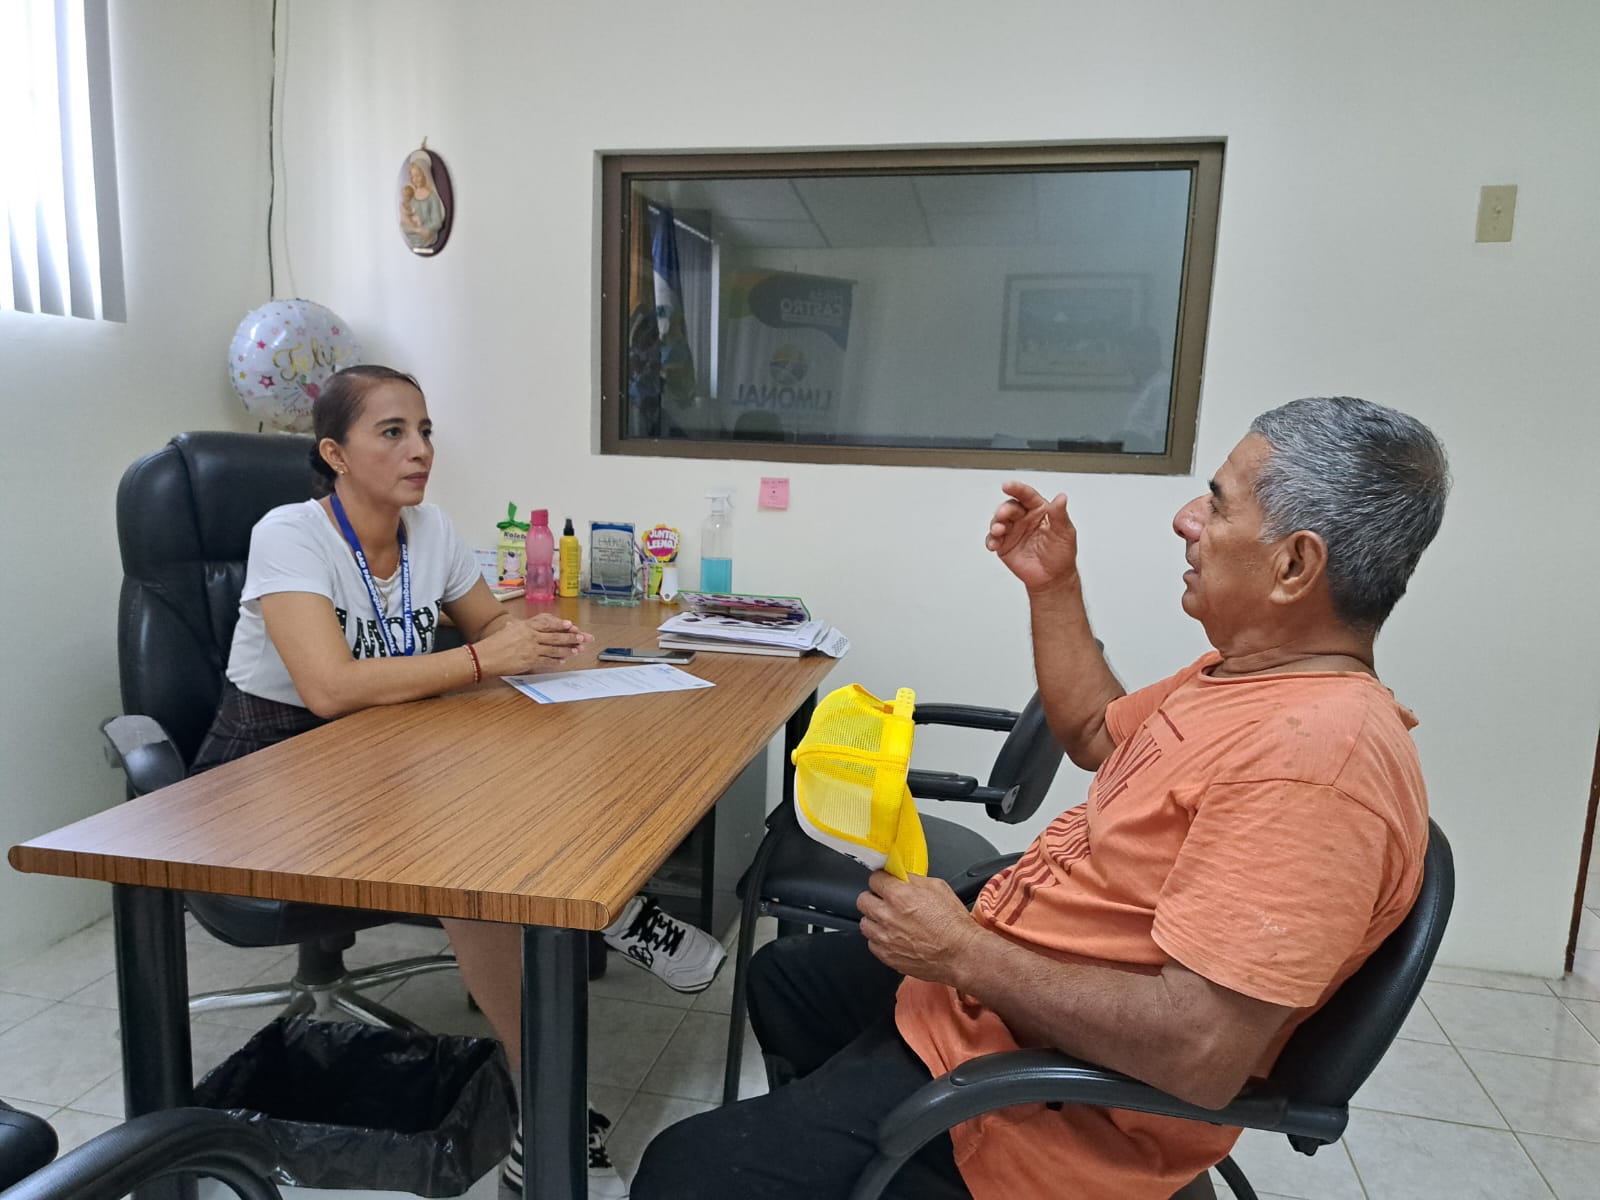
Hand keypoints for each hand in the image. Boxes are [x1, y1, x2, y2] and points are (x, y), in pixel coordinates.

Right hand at [473, 614, 591, 675]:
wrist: (484, 657)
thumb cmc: (492, 644)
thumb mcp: (506, 631)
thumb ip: (515, 628)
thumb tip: (515, 625)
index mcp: (525, 626)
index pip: (547, 622)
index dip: (560, 624)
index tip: (571, 625)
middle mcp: (530, 636)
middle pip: (555, 635)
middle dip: (571, 637)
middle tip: (583, 638)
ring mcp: (531, 649)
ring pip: (554, 648)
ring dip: (568, 649)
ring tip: (578, 650)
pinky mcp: (529, 661)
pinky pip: (547, 660)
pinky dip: (556, 660)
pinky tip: (563, 660)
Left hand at [857, 870, 983, 987]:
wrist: (962, 954)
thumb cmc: (954, 924)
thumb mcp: (938, 887)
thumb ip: (914, 880)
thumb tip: (901, 877)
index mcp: (899, 895)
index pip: (874, 879)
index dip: (882, 880)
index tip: (886, 883)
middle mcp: (887, 916)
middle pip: (863, 900)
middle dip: (874, 898)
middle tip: (886, 901)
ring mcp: (885, 938)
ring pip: (864, 923)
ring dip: (875, 920)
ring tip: (890, 921)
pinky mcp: (887, 956)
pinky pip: (872, 943)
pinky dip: (880, 939)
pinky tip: (894, 937)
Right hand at [985, 481, 1079, 591]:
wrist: (1053, 578)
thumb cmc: (1061, 554)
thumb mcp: (1065, 532)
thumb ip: (1060, 515)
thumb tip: (1061, 498)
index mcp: (1039, 510)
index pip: (1027, 496)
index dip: (1017, 489)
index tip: (1008, 485)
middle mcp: (1024, 518)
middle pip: (1010, 507)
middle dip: (1004, 510)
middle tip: (1003, 514)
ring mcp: (1013, 531)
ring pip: (998, 521)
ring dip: (996, 524)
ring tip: (998, 530)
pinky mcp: (1004, 545)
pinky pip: (993, 539)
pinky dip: (991, 540)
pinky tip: (993, 543)